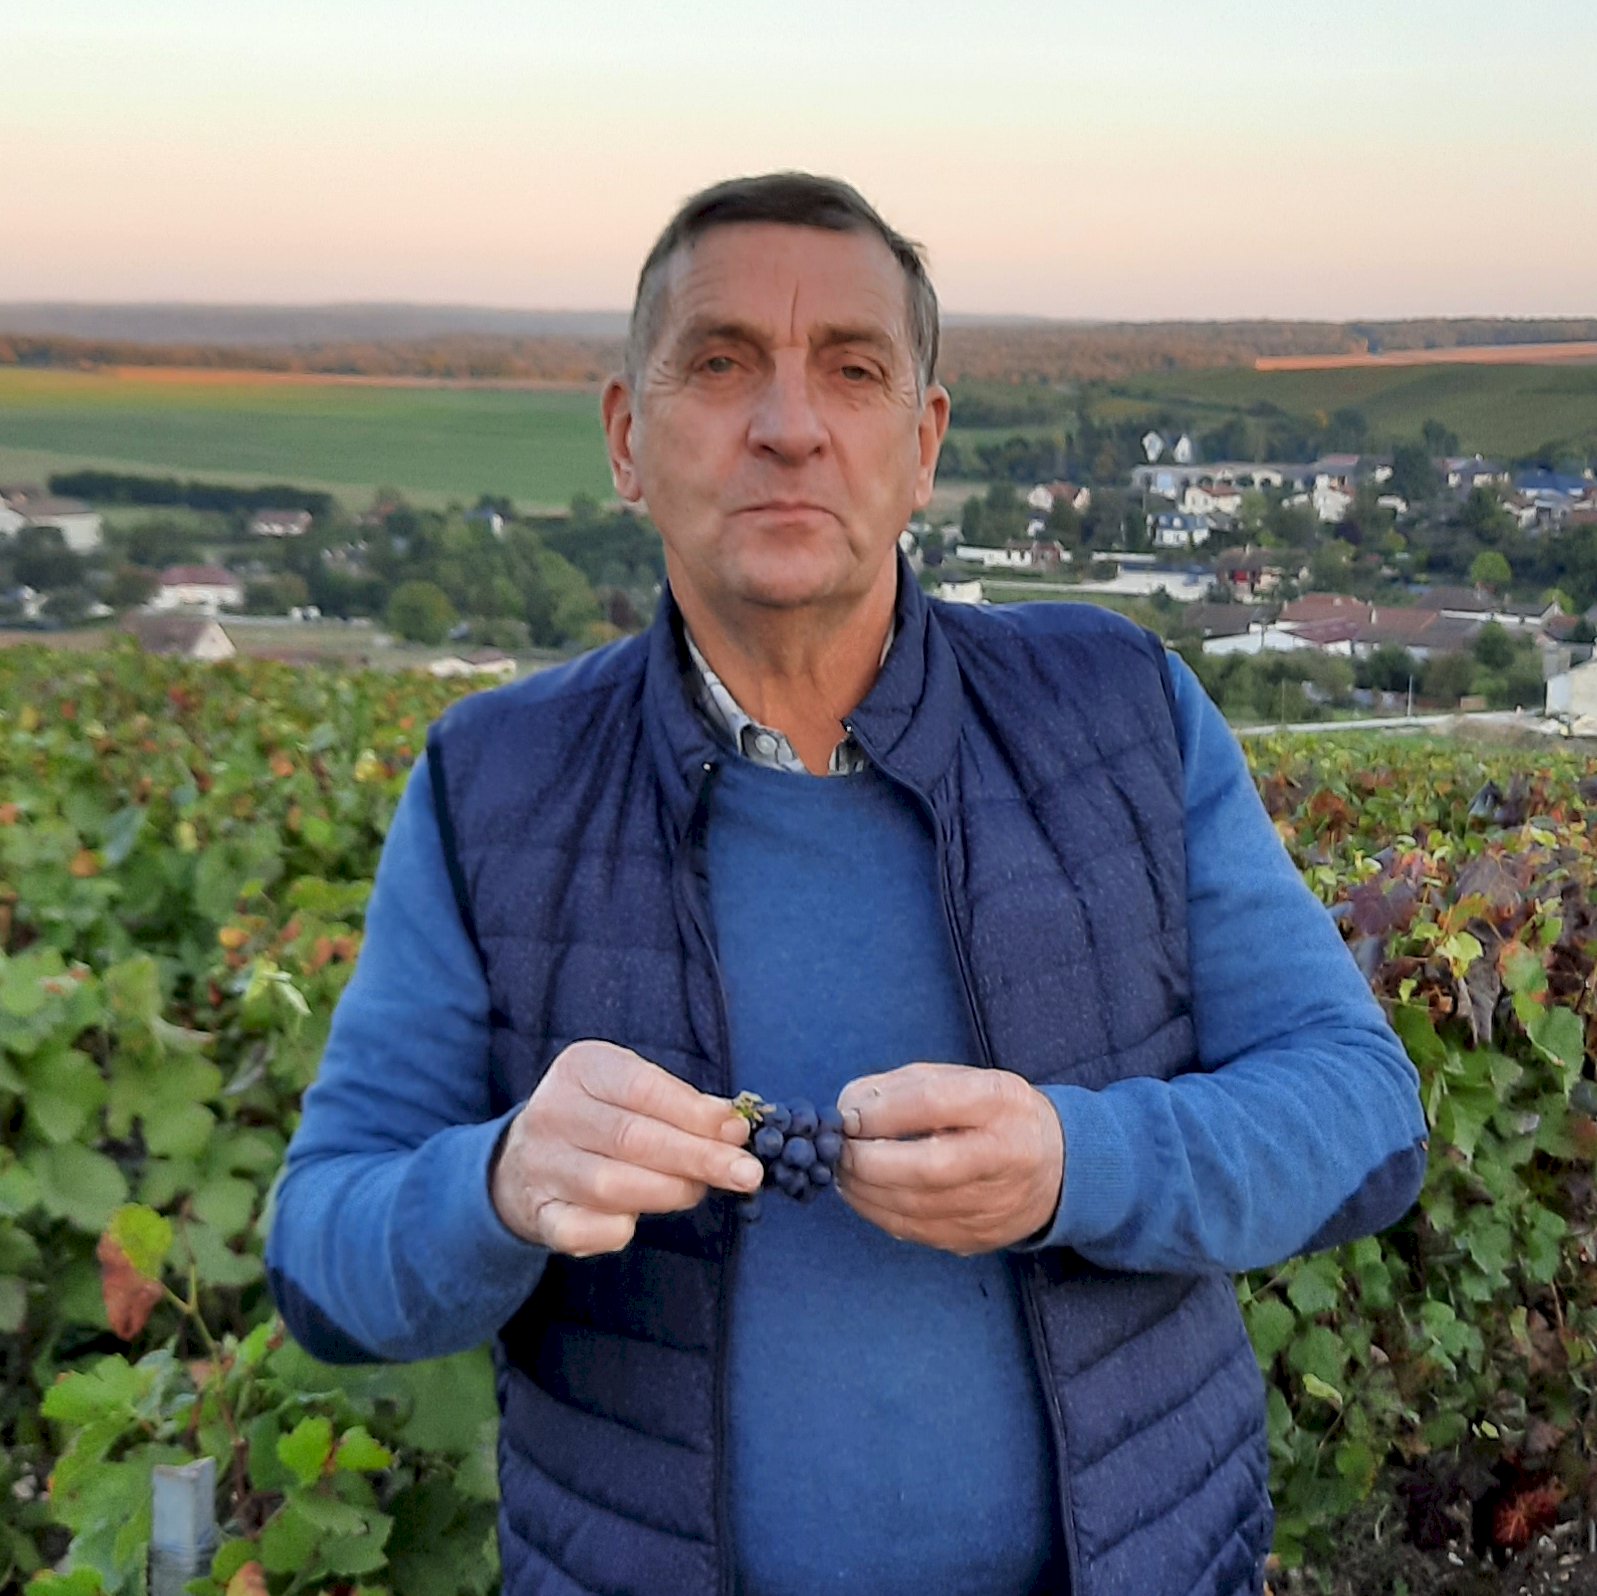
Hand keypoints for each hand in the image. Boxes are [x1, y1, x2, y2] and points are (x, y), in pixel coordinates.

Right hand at [491, 1040, 762, 1256]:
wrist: (525, 1159)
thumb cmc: (603, 1118)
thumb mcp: (634, 1091)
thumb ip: (681, 1104)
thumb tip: (732, 1128)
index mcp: (581, 1069)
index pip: (642, 1088)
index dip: (695, 1113)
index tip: (737, 1132)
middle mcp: (553, 1113)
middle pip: (632, 1138)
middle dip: (698, 1157)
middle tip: (746, 1173)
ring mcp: (541, 1165)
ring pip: (610, 1186)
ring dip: (668, 1192)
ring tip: (698, 1190)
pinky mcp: (538, 1213)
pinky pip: (581, 1231)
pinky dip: (616, 1231)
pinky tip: (635, 1223)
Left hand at [836, 1063, 1064, 1254]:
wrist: (1056, 1166)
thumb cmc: (993, 1112)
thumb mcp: (959, 1078)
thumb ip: (900, 1087)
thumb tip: (847, 1108)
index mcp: (1001, 1102)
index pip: (934, 1103)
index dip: (881, 1112)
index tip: (847, 1116)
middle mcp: (1004, 1156)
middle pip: (926, 1168)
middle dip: (868, 1161)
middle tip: (838, 1150)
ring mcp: (993, 1205)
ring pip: (914, 1207)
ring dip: (864, 1190)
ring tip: (843, 1170)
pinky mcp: (977, 1238)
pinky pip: (914, 1231)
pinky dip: (877, 1212)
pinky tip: (862, 1192)